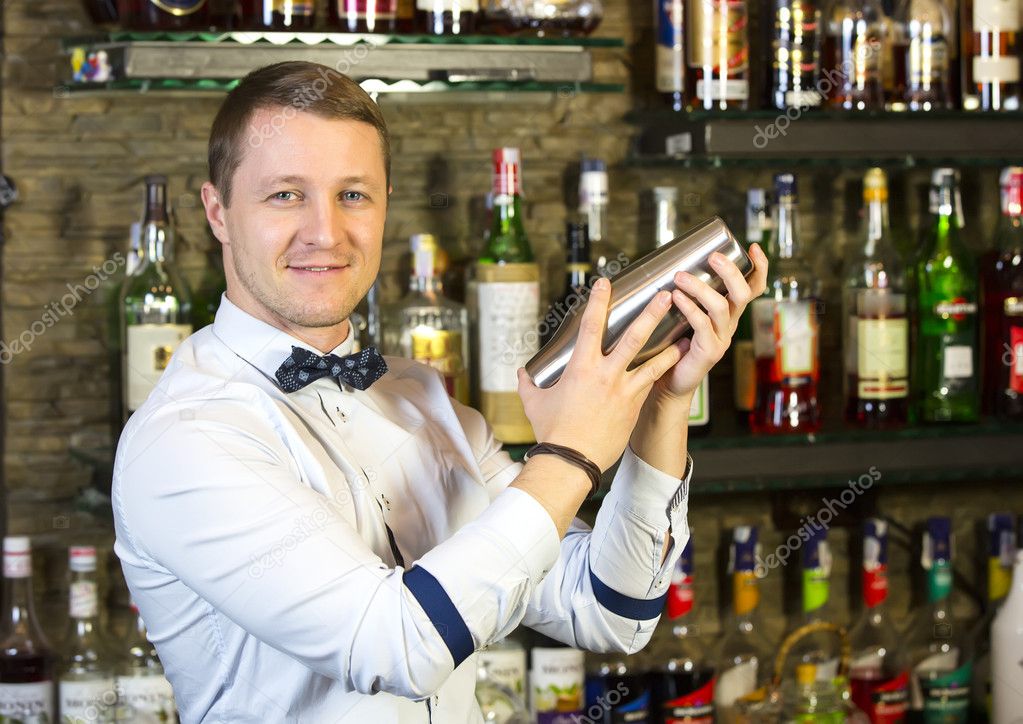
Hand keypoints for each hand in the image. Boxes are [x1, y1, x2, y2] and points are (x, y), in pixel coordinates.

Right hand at [517, 278, 689, 470]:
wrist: (572, 460)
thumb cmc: (553, 432)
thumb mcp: (534, 403)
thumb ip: (529, 384)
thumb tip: (522, 373)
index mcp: (581, 368)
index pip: (591, 326)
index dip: (599, 302)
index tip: (606, 283)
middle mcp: (606, 375)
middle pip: (633, 337)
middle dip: (650, 314)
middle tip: (664, 296)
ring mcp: (623, 392)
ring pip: (652, 363)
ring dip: (670, 347)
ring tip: (686, 334)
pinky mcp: (633, 407)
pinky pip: (651, 385)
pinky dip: (663, 374)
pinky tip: (674, 366)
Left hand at [649, 244, 769, 403]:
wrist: (670, 381)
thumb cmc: (674, 344)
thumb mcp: (685, 315)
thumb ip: (686, 294)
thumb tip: (670, 263)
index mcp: (729, 312)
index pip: (754, 288)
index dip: (759, 268)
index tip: (753, 247)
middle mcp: (730, 323)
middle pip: (743, 293)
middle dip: (730, 272)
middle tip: (712, 257)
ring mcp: (722, 338)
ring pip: (721, 307)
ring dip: (700, 287)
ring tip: (680, 277)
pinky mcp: (709, 351)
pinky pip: (702, 325)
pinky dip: (689, 308)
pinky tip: (676, 297)